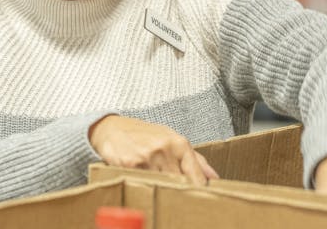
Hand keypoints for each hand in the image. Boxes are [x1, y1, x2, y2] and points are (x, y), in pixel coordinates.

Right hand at [88, 115, 218, 185]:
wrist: (113, 128)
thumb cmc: (146, 135)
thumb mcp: (172, 140)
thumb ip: (195, 159)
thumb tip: (213, 177)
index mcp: (179, 143)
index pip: (195, 174)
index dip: (199, 188)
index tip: (203, 198)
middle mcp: (165, 149)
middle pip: (179, 182)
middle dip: (180, 190)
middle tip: (181, 197)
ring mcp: (147, 158)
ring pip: (161, 185)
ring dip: (162, 189)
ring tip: (159, 187)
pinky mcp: (130, 165)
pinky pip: (143, 183)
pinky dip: (145, 185)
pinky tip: (142, 180)